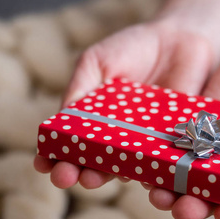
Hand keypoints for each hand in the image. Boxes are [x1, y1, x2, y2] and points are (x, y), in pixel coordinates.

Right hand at [34, 21, 214, 188]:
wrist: (178, 39)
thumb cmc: (131, 49)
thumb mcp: (97, 61)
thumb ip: (81, 87)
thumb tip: (61, 116)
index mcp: (94, 121)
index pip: (72, 145)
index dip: (55, 156)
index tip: (42, 164)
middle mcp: (117, 138)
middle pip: (97, 164)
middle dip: (80, 173)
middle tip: (66, 177)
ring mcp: (145, 142)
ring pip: (130, 169)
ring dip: (114, 178)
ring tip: (97, 179)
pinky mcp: (173, 141)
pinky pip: (165, 162)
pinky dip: (158, 173)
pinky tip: (147, 178)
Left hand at [149, 45, 219, 218]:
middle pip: (216, 193)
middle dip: (197, 204)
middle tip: (179, 210)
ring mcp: (214, 146)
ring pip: (190, 173)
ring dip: (172, 186)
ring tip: (155, 193)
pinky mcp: (196, 127)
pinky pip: (178, 143)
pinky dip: (162, 153)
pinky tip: (147, 158)